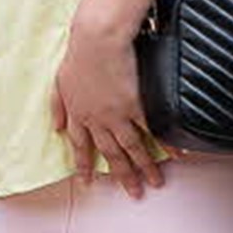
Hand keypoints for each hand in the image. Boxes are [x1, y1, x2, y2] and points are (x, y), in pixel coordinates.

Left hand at [49, 17, 163, 190]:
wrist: (98, 39)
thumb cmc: (79, 54)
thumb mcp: (59, 81)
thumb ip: (57, 106)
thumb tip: (57, 128)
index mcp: (78, 113)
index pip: (80, 145)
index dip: (84, 164)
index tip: (87, 181)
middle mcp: (98, 119)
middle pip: (111, 153)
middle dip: (122, 175)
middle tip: (133, 192)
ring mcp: (118, 114)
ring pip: (132, 147)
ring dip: (145, 167)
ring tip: (155, 182)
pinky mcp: (137, 105)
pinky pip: (153, 130)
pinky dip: (165, 143)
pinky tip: (175, 155)